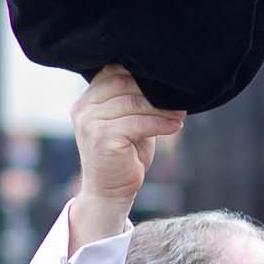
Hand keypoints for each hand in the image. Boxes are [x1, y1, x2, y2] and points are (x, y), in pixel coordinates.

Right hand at [67, 65, 184, 249]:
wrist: (110, 190)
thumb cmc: (125, 155)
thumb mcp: (129, 122)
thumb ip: (136, 101)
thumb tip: (164, 82)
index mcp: (87, 100)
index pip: (113, 73)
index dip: (140, 74)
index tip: (167, 82)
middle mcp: (83, 108)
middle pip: (123, 84)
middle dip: (154, 91)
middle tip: (179, 98)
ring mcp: (90, 122)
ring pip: (133, 103)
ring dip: (161, 108)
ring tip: (180, 114)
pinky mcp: (102, 137)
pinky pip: (137, 123)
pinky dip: (160, 123)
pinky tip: (175, 126)